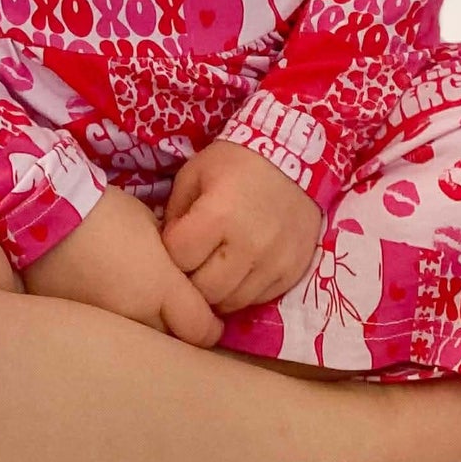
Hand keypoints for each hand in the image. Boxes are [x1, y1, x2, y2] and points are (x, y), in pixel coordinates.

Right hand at [20, 186, 224, 346]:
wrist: (46, 217)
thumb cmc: (108, 213)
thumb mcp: (153, 229)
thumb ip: (173, 262)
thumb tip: (183, 279)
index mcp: (160, 287)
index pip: (202, 330)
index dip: (211, 325)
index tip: (209, 315)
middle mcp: (137, 316)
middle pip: (174, 344)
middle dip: (180, 331)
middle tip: (176, 313)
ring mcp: (106, 328)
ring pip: (141, 348)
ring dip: (148, 335)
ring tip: (142, 312)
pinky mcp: (78, 331)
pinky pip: (109, 342)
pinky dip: (116, 334)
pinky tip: (111, 314)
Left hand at [160, 138, 324, 312]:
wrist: (294, 158)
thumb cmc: (235, 164)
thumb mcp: (193, 174)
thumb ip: (174, 214)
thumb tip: (166, 252)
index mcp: (218, 216)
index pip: (179, 260)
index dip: (172, 253)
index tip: (178, 241)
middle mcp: (248, 246)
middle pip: (204, 291)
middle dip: (193, 278)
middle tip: (195, 261)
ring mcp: (274, 263)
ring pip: (231, 302)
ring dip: (217, 290)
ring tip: (216, 267)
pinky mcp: (292, 272)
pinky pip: (258, 299)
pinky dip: (244, 289)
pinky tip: (241, 268)